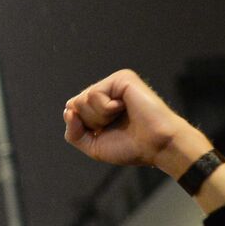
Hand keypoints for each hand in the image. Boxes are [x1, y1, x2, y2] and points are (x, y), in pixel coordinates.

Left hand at [63, 70, 200, 172]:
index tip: (105, 133)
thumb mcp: (93, 146)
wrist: (157, 146)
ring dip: (99, 117)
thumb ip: (73, 133)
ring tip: (121, 117)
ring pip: (82, 99)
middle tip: (115, 125)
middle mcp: (106, 92)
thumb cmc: (131, 147)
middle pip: (74, 104)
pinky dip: (106, 109)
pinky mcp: (122, 78)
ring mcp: (114, 83)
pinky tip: (124, 108)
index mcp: (99, 106)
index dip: (82, 127)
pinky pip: (94, 93)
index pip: (71, 111)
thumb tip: (67, 110)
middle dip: (90, 122)